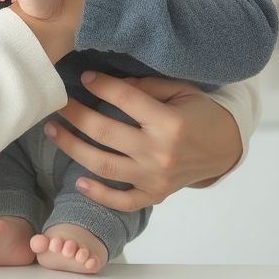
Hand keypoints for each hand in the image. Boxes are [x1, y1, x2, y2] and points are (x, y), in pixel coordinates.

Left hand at [44, 73, 241, 211]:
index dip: (101, 86)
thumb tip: (107, 85)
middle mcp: (159, 153)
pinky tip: (78, 181)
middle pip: (105, 132)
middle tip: (57, 101)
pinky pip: (122, 200)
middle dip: (75, 114)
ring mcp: (155, 178)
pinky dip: (99, 195)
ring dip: (72, 147)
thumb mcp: (181, 91)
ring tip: (52, 131)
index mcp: (169, 122)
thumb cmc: (201, 114)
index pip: (125, 100)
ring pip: (104, 165)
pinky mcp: (154, 195)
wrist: (225, 149)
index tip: (83, 78)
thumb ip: (146, 87)